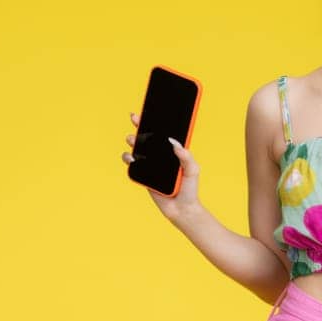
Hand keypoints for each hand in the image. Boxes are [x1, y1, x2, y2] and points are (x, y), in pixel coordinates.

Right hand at [123, 113, 201, 227]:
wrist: (182, 210)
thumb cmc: (190, 189)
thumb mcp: (192, 170)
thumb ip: (185, 156)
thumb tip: (174, 142)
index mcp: (172, 151)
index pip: (162, 132)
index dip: (154, 120)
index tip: (149, 110)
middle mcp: (160, 156)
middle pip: (147, 136)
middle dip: (140, 125)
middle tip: (136, 118)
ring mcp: (150, 165)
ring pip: (137, 148)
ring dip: (132, 140)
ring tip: (133, 140)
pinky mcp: (143, 175)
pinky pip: (132, 164)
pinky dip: (128, 158)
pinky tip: (131, 157)